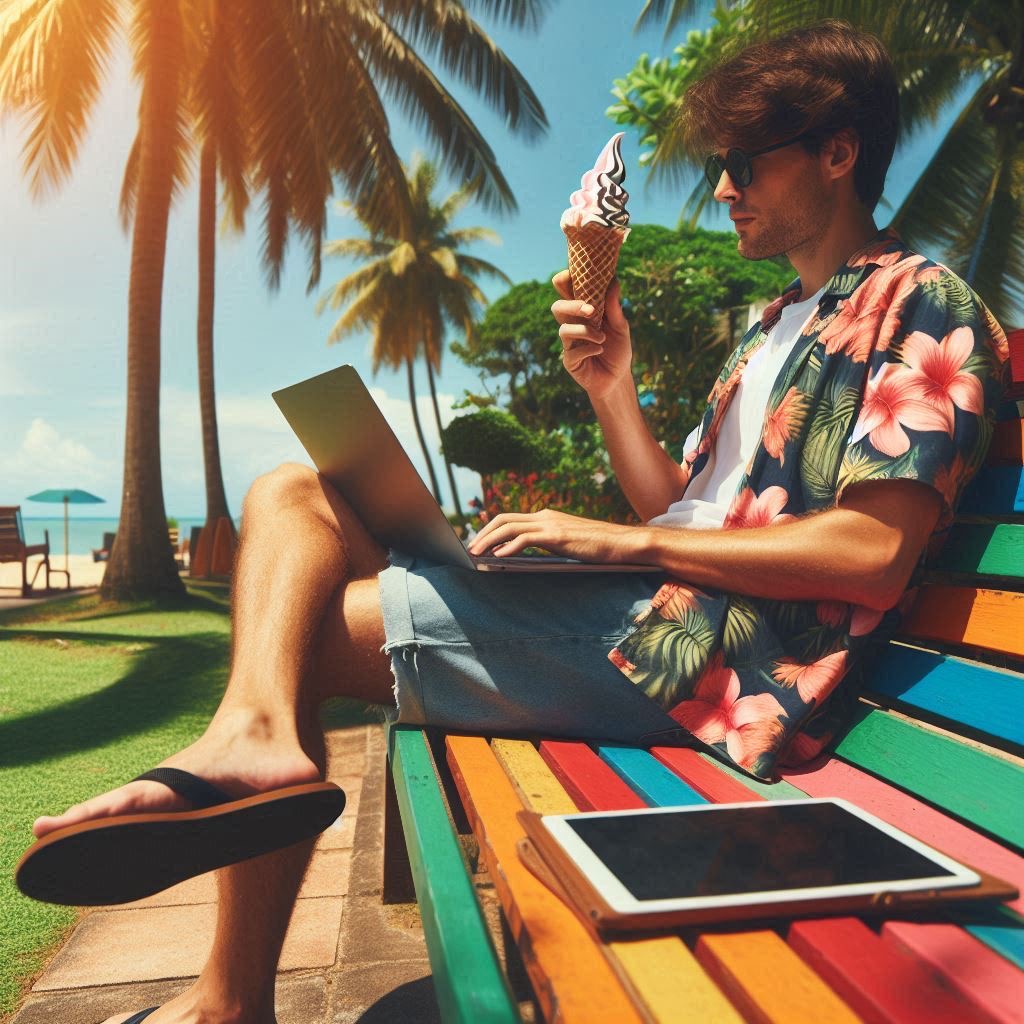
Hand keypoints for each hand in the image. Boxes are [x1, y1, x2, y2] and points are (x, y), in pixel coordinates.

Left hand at [468, 507, 644, 562]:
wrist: (624, 543)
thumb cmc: (598, 547)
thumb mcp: (566, 543)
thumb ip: (545, 544)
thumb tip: (519, 553)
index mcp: (546, 517)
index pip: (509, 518)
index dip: (489, 529)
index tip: (478, 543)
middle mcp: (545, 516)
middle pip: (503, 518)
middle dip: (482, 533)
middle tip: (469, 549)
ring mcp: (551, 524)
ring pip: (509, 527)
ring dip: (488, 540)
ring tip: (476, 553)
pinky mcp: (557, 536)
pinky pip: (525, 538)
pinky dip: (508, 546)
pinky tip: (498, 556)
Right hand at [550, 270, 632, 399]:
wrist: (618, 378)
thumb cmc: (618, 350)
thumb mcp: (621, 327)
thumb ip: (615, 307)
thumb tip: (614, 281)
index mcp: (582, 313)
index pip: (566, 292)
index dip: (565, 280)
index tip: (575, 274)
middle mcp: (572, 325)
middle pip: (557, 307)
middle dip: (572, 305)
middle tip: (591, 310)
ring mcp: (569, 344)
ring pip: (563, 330)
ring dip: (585, 331)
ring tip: (602, 339)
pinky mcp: (570, 362)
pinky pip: (572, 351)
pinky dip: (589, 348)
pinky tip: (600, 350)